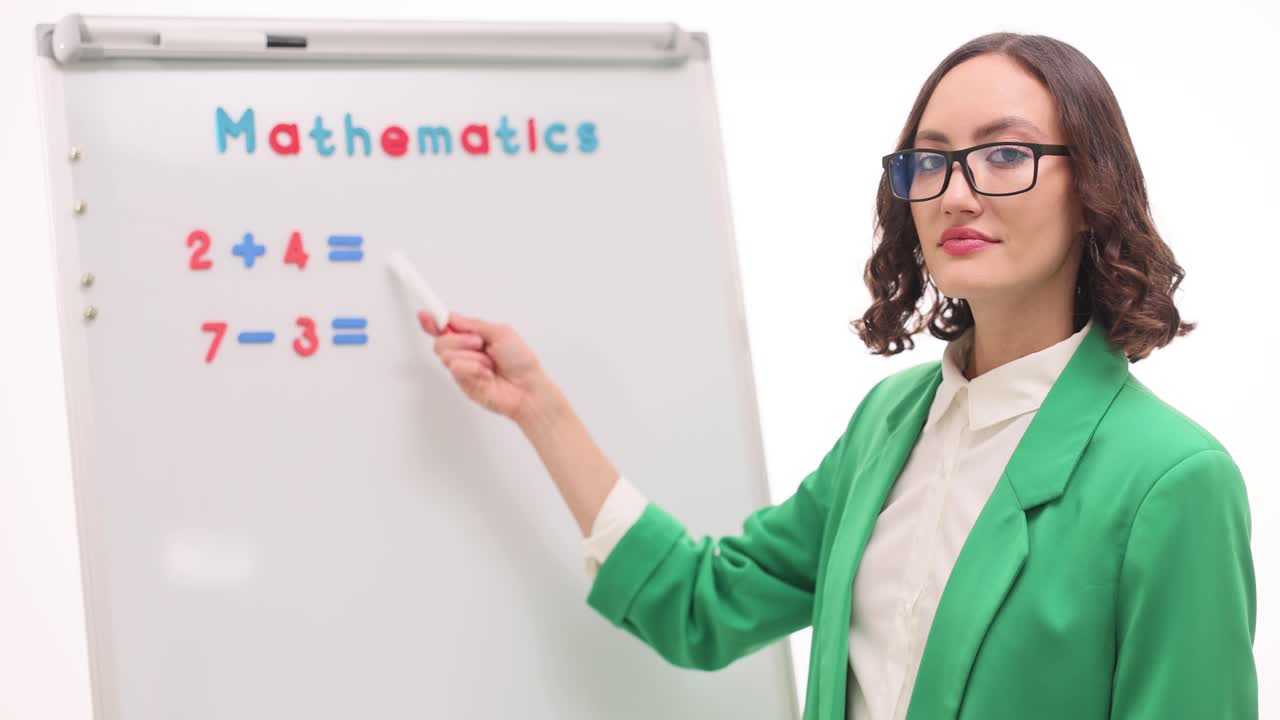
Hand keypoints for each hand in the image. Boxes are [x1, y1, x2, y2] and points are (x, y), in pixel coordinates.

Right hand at [418, 311, 550, 421]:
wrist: (528, 388)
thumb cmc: (521, 362)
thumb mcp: (501, 332)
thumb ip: (473, 324)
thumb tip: (452, 318)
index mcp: (474, 337)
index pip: (446, 327)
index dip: (432, 320)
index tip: (425, 314)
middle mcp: (466, 352)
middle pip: (440, 340)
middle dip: (458, 339)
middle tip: (478, 343)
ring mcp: (463, 368)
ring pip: (446, 354)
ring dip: (470, 355)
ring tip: (488, 362)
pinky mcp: (463, 383)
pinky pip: (456, 368)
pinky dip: (473, 368)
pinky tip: (486, 374)